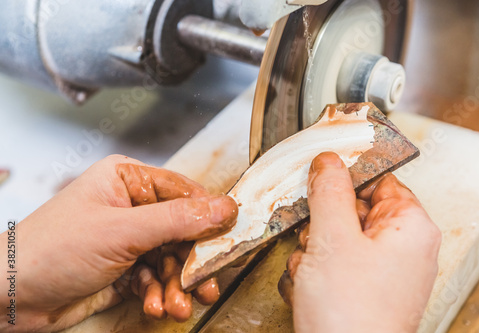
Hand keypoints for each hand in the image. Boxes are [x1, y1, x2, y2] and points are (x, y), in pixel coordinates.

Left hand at [0, 155, 237, 331]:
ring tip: (179, 304)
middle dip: (192, 262)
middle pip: (182, 230)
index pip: (184, 192)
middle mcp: (132, 206)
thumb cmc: (54, 249)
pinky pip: (157, 278)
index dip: (209, 216)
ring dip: (177, 284)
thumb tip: (225, 208)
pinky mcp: (126, 268)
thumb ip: (177, 220)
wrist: (11, 297)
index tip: (230, 238)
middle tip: (207, 282)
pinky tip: (157, 307)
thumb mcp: (122, 231)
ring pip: (172, 259)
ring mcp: (129, 239)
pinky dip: (160, 294)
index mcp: (128, 180)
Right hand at [279, 152, 440, 331]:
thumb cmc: (350, 313)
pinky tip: (310, 287)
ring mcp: (383, 272)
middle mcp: (403, 248)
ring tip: (310, 271)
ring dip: (313, 250)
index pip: (378, 180)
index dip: (344, 180)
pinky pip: (335, 264)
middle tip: (312, 240)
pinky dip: (316, 271)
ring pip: (338, 238)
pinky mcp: (364, 291)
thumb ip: (329, 192)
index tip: (319, 182)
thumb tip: (328, 161)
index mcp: (410, 227)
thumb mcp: (333, 238)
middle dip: (322, 224)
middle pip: (353, 210)